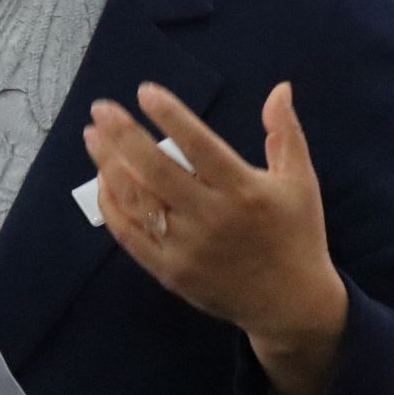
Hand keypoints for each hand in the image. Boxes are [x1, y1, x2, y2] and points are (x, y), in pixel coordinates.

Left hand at [82, 80, 347, 394]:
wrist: (291, 305)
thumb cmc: (295, 234)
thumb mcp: (300, 182)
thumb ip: (286, 133)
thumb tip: (279, 88)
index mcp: (244, 191)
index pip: (199, 145)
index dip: (170, 116)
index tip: (144, 91)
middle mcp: (212, 218)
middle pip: (156, 170)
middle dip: (123, 135)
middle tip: (101, 109)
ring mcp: (187, 248)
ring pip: (137, 201)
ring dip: (109, 165)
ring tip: (93, 137)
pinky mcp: (170, 272)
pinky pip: (130, 235)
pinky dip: (112, 205)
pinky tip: (103, 180)